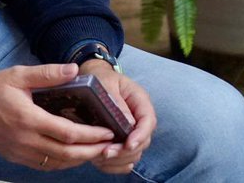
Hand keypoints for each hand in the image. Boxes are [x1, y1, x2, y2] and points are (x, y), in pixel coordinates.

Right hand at [0, 63, 117, 171]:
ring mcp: (21, 153)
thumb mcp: (18, 75)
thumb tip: (74, 69)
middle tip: (111, 146)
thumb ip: (47, 74)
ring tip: (98, 151)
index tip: (108, 131)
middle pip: (67, 154)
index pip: (68, 133)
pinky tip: (73, 155)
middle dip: (93, 152)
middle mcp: (26, 140)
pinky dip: (64, 163)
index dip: (91, 135)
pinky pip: (46, 166)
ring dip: (80, 160)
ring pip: (58, 164)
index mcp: (28, 118)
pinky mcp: (17, 159)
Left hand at [80, 60, 155, 174]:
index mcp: (141, 102)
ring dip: (119, 159)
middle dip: (125, 151)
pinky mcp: (123, 141)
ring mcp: (132, 132)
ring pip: (134, 154)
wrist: (96, 79)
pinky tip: (100, 162)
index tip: (128, 144)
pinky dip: (114, 165)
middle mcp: (140, 119)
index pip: (148, 122)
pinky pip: (123, 159)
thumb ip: (116, 100)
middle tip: (106, 153)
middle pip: (142, 142)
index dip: (140, 135)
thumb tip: (127, 121)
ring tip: (99, 157)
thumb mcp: (106, 83)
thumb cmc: (101, 79)